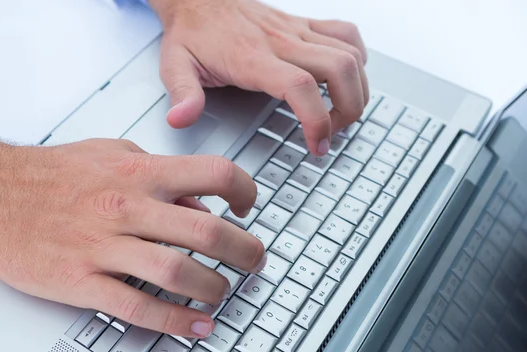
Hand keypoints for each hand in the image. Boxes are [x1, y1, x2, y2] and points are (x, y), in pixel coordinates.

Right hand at [0, 135, 265, 337]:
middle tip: (254, 261)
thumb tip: (198, 204)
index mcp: (139, 172)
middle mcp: (127, 207)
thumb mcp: (112, 151)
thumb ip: (159, 173)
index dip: (246, 191)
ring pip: (179, 274)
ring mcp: (104, 247)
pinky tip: (195, 325)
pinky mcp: (82, 281)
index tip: (248, 207)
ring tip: (224, 292)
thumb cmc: (53, 173)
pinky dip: (175, 322)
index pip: (214, 173)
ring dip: (214, 288)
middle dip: (245, 252)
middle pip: (208, 233)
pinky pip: (138, 307)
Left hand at [150, 0, 368, 155]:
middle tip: (331, 133)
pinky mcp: (302, 25)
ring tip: (340, 113)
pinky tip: (348, 76)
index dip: (317, 121)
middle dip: (349, 109)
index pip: (299, 87)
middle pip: (340, 69)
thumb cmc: (191, 32)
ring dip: (357, 88)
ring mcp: (296, 31)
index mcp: (252, 58)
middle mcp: (281, 42)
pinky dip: (357, 57)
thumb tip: (181, 119)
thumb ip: (182, 94)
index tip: (317, 145)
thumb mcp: (174, 65)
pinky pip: (346, 33)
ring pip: (350, 53)